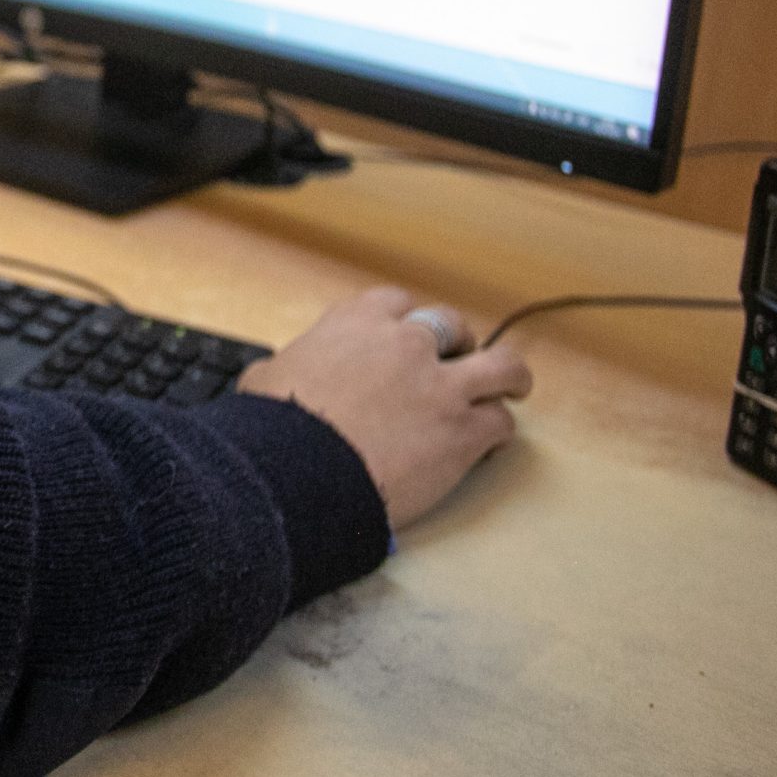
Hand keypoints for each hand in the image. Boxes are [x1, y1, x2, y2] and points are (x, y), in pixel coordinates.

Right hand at [237, 286, 530, 529]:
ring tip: (510, 389)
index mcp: (358, 322)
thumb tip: (272, 377)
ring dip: (507, 378)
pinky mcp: (463, 432)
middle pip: (452, 327)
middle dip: (458, 345)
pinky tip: (490, 445)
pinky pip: (500, 423)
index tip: (407, 339)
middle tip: (456, 364)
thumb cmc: (276, 427)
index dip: (407, 323)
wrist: (299, 472)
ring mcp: (442, 386)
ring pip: (501, 367)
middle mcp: (407, 344)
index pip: (398, 304)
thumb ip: (284, 368)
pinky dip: (497, 433)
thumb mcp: (266, 378)